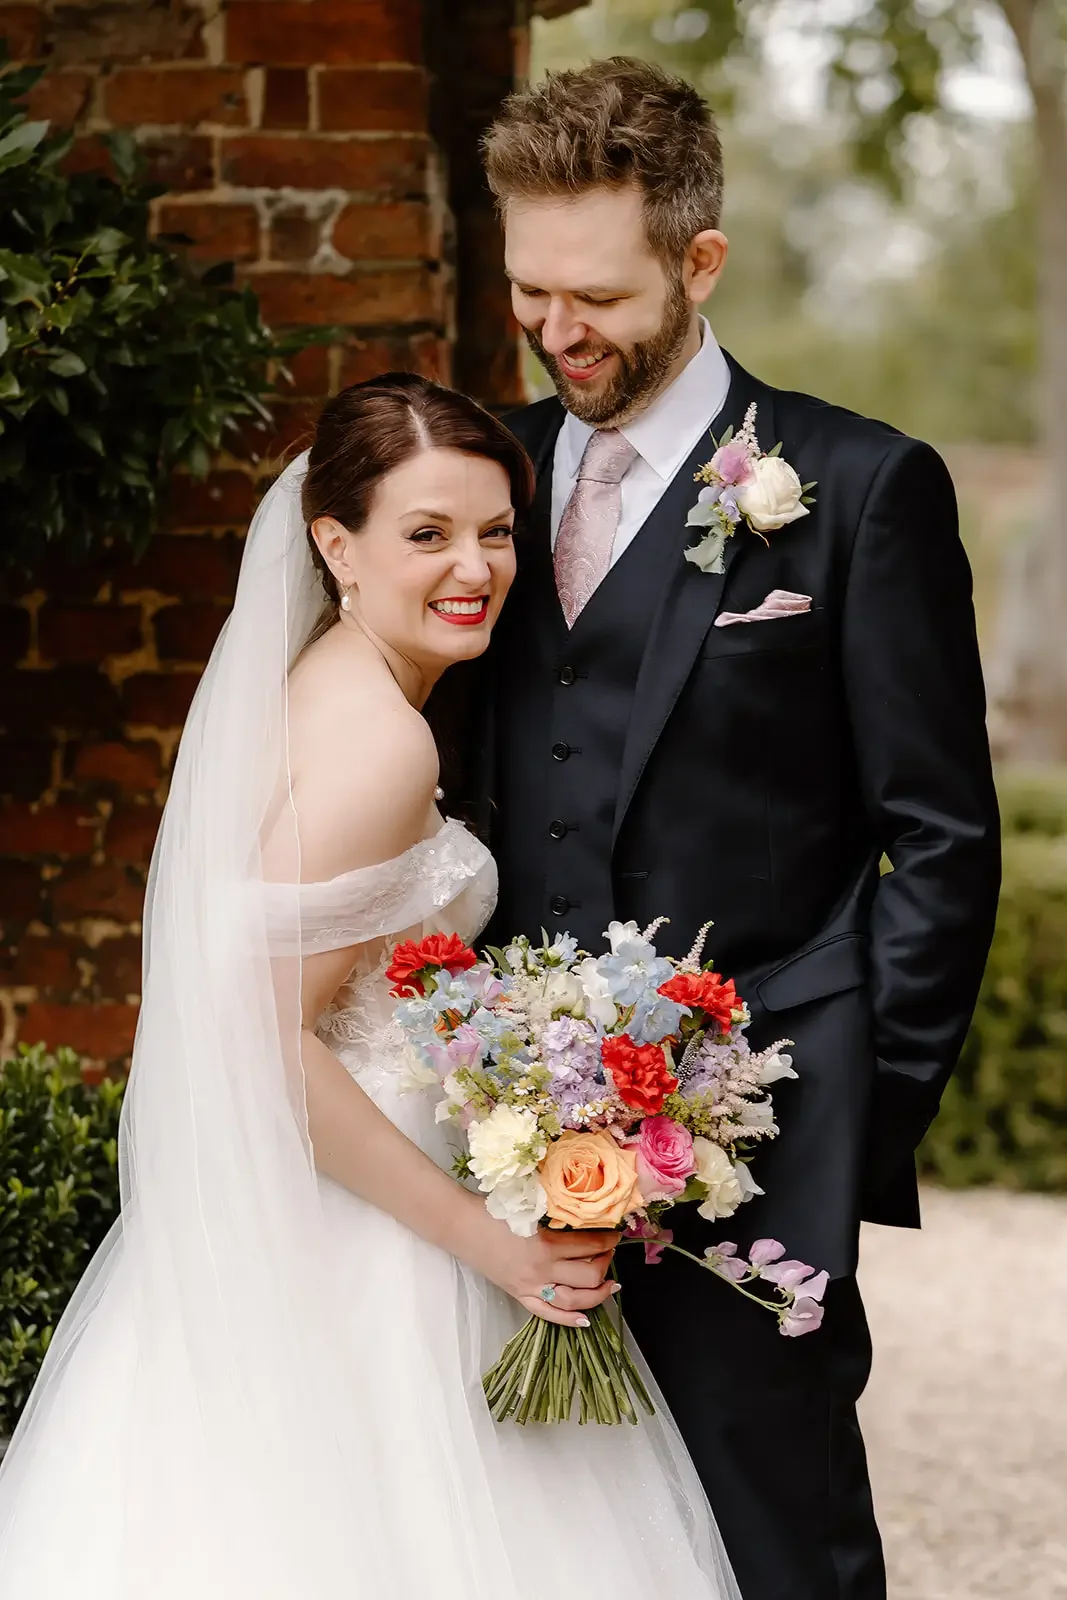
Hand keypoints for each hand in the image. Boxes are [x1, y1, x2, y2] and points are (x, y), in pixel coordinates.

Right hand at [453, 1193, 619, 1326]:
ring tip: (608, 1285)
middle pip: (588, 1276)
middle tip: (610, 1253)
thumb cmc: (493, 1210)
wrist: (461, 1226)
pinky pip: (547, 1314)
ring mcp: (530, 1286)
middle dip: (605, 1264)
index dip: (607, 1240)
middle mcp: (542, 1270)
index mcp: (545, 1243)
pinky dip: (568, 1320)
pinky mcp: (519, 1294)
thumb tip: (582, 1213)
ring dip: (597, 1294)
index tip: (615, 1234)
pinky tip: (585, 1319)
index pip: (589, 1246)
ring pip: (574, 1300)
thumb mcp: (529, 1207)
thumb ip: (554, 1213)